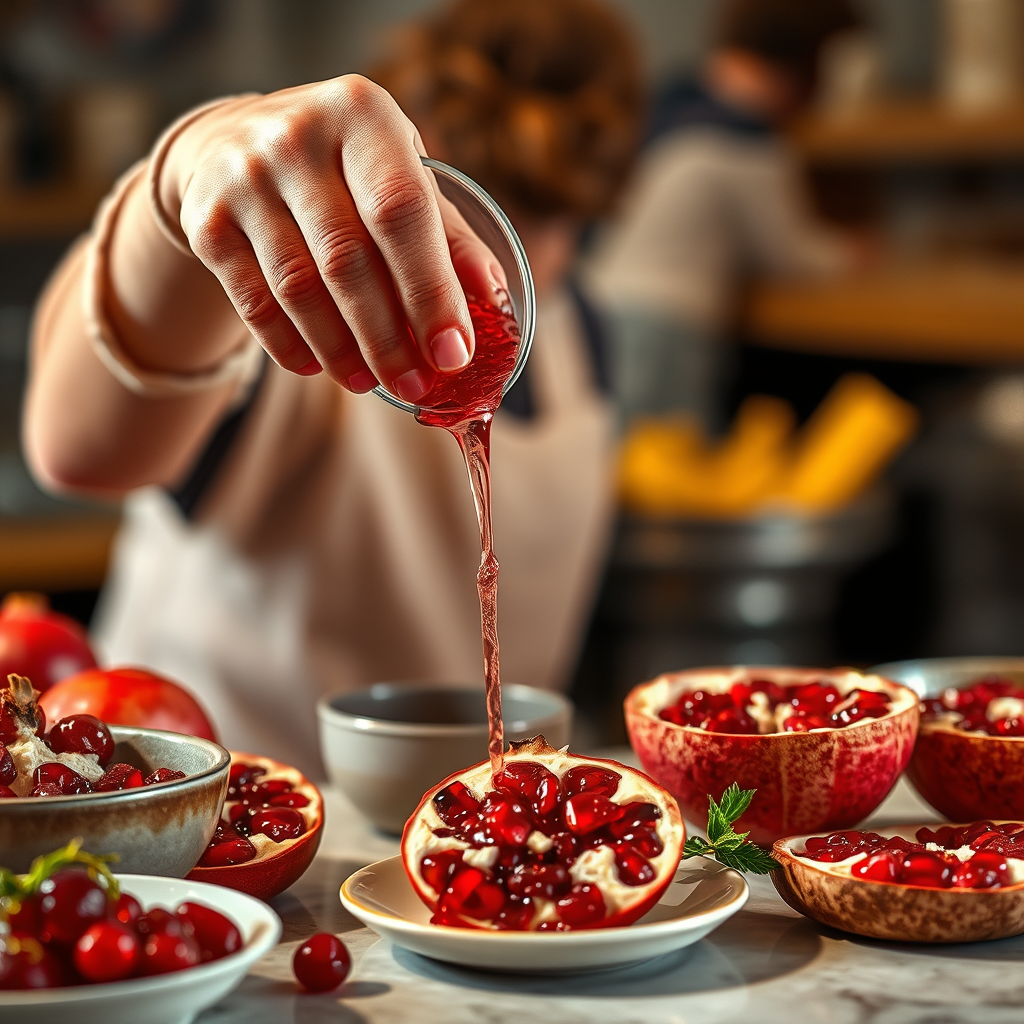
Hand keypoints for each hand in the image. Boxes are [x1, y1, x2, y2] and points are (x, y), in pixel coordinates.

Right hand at [157, 77, 507, 400]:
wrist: (231, 143)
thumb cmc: (343, 167)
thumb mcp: (398, 174)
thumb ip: (447, 234)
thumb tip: (496, 298)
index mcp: (362, 114)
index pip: (402, 212)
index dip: (431, 291)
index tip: (454, 353)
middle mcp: (296, 135)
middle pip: (348, 259)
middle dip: (387, 337)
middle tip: (415, 386)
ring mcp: (243, 176)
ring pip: (298, 288)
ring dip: (341, 349)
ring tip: (371, 383)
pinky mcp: (205, 220)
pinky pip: (253, 301)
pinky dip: (289, 344)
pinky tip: (317, 367)